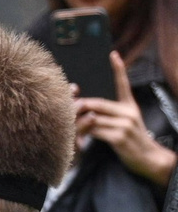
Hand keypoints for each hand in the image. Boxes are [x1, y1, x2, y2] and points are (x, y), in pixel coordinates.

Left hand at [73, 53, 176, 186]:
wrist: (147, 157)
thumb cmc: (130, 140)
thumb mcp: (123, 123)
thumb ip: (106, 115)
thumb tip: (83, 108)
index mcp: (129, 106)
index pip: (123, 84)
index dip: (118, 69)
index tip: (113, 54)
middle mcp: (128, 112)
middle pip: (96, 104)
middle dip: (78, 107)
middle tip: (64, 109)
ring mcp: (125, 124)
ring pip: (92, 118)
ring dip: (77, 124)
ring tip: (68, 128)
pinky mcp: (119, 137)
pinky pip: (94, 132)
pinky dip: (84, 136)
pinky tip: (79, 141)